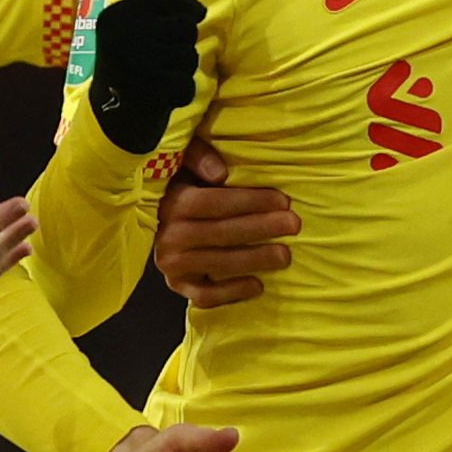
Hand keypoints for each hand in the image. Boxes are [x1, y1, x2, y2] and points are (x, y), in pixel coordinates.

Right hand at [90, 0, 204, 154]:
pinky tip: (159, 98)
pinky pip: (188, 84)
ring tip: (157, 80)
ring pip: (190, 56)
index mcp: (116, 15)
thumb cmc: (131, 69)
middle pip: (187, 26)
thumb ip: (165, 12)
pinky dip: (180, 94)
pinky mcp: (149, 90)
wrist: (108, 121)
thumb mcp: (134, 31)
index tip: (185, 24)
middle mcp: (121, 34)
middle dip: (182, 45)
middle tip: (158, 62)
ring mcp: (135, 62)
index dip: (190, 9)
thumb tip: (200, 11)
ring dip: (182, 72)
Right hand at [154, 136, 298, 307]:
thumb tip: (220, 173)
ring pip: (219, 264)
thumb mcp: (185, 160)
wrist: (157, 217)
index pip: (216, 204)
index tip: (283, 201)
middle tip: (293, 225)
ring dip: (255, 260)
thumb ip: (200, 156)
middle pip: (222, 233)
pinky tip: (258, 285)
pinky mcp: (178, 284)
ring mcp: (172, 264)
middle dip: (262, 228)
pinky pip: (206, 296)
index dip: (251, 202)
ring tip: (285, 255)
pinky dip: (232, 293)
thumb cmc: (183, 183)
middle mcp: (169, 236)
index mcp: (172, 203)